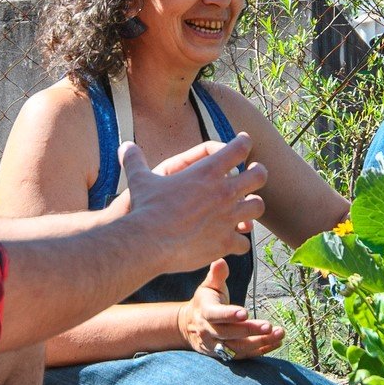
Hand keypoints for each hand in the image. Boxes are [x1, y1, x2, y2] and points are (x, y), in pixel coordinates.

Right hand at [120, 136, 266, 277]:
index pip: (238, 148)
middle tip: (255, 173)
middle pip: (259, 176)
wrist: (148, 242)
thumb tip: (124, 145)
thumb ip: (134, 160)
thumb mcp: (139, 179)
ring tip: (247, 207)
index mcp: (208, 171)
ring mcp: (228, 218)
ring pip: (258, 207)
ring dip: (253, 206)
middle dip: (259, 173)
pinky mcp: (225, 242)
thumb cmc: (145, 208)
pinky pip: (244, 242)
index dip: (243, 142)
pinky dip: (239, 241)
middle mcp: (224, 192)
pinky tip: (232, 241)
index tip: (244, 142)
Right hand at [176, 260, 284, 360]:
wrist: (189, 326)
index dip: (230, 315)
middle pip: (230, 333)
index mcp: (205, 312)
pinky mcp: (226, 355)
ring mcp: (217, 346)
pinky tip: (277, 342)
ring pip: (239, 347)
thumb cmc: (205, 302)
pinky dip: (261, 350)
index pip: (216, 315)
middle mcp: (209, 331)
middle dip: (250, 330)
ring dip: (260, 342)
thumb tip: (220, 260)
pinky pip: (244, 355)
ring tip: (279, 334)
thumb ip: (216, 275)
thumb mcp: (208, 286)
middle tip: (269, 326)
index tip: (245, 313)